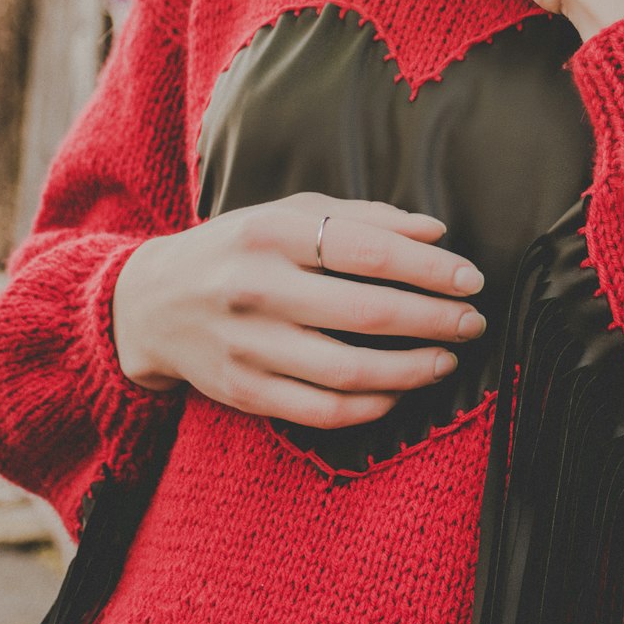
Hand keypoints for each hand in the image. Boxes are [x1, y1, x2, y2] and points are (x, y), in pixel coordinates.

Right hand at [111, 193, 485, 429]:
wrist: (151, 303)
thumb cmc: (239, 249)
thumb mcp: (289, 213)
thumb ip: (363, 218)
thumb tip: (435, 233)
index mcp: (271, 233)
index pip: (366, 251)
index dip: (428, 269)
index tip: (471, 279)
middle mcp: (256, 289)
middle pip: (364, 313)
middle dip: (432, 320)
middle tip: (472, 321)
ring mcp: (246, 346)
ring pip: (347, 371)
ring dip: (411, 369)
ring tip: (446, 359)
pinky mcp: (242, 391)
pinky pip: (321, 411)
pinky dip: (371, 406)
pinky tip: (399, 391)